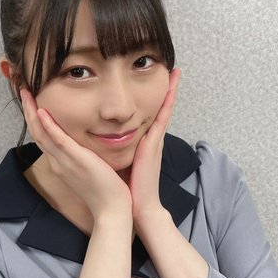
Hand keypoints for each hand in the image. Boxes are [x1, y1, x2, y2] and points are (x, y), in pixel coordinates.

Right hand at [20, 89, 132, 221]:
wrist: (112, 209)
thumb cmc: (105, 191)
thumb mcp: (88, 169)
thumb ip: (82, 155)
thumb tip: (84, 143)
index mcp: (60, 163)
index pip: (42, 136)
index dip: (33, 117)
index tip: (31, 100)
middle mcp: (57, 161)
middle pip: (36, 132)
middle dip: (27, 109)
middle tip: (22, 90)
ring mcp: (64, 161)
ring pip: (41, 133)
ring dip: (32, 111)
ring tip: (26, 92)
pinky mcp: (76, 160)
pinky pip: (58, 140)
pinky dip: (48, 125)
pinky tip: (41, 111)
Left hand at [129, 68, 180, 226]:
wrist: (136, 207)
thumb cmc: (126, 189)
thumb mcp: (120, 164)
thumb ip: (117, 152)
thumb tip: (102, 144)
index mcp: (142, 144)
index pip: (148, 116)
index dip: (154, 101)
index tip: (154, 83)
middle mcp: (150, 140)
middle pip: (159, 109)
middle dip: (167, 90)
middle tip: (172, 69)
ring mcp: (154, 141)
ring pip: (163, 109)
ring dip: (171, 91)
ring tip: (175, 71)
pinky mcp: (153, 145)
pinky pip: (162, 118)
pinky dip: (168, 102)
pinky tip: (170, 87)